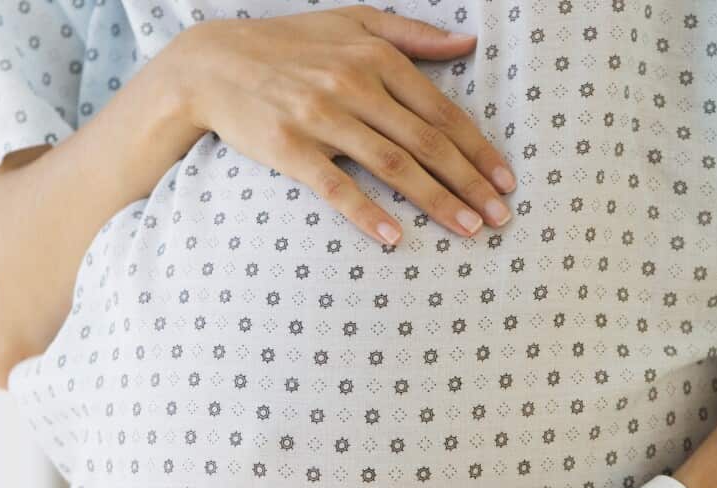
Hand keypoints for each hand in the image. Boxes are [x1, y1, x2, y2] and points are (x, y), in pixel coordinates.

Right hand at [157, 6, 516, 246]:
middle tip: (500, 216)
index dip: (478, 149)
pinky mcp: (288, 148)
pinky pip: (336, 186)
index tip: (506, 180)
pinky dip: (367, 213)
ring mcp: (320, 117)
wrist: (210, 64)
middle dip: (470, 183)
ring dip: (436, 201)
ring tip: (468, 229)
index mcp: (375, 56)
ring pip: (392, 165)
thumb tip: (469, 41)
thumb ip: (412, 34)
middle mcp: (353, 85)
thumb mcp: (352, 21)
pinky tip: (395, 238)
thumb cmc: (288, 44)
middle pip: (425, 143)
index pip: (441, 112)